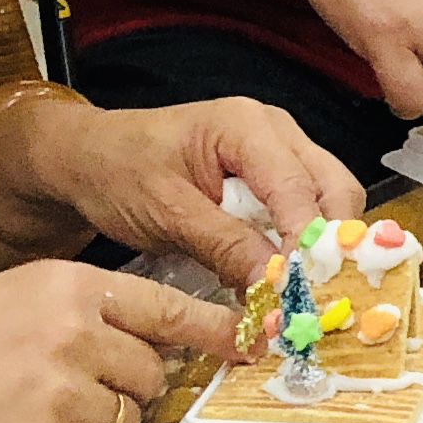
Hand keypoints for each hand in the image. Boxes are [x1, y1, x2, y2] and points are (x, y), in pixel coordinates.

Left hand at [0, 93, 360, 285]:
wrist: (87, 159)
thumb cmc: (118, 173)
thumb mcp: (167, 214)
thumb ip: (225, 245)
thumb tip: (275, 287)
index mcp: (248, 126)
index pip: (300, 189)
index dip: (308, 244)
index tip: (302, 294)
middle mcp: (276, 132)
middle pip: (335, 189)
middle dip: (329, 244)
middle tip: (310, 296)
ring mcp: (280, 151)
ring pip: (329, 201)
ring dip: (318, 247)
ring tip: (296, 291)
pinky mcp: (273, 176)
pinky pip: (306, 210)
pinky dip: (300, 246)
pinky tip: (282, 278)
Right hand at [0, 262, 228, 422]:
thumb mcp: (14, 299)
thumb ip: (84, 313)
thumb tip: (152, 341)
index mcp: (71, 287)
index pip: (168, 308)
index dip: (216, 330)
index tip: (255, 343)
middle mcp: (78, 333)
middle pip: (152, 374)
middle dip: (124, 391)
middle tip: (64, 393)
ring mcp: (66, 392)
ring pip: (123, 422)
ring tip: (25, 417)